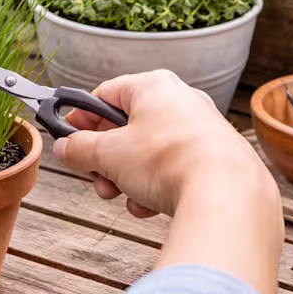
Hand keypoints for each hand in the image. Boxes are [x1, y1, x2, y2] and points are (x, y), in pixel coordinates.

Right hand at [58, 70, 283, 293]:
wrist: (227, 194)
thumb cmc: (167, 161)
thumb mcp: (109, 155)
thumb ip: (80, 149)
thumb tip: (65, 148)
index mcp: (154, 86)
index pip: (105, 94)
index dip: (81, 118)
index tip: (67, 139)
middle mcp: (181, 101)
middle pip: (128, 127)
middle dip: (106, 159)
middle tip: (95, 178)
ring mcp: (201, 130)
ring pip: (149, 152)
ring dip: (128, 178)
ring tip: (122, 197)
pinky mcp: (215, 158)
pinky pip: (174, 169)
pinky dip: (155, 187)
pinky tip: (149, 207)